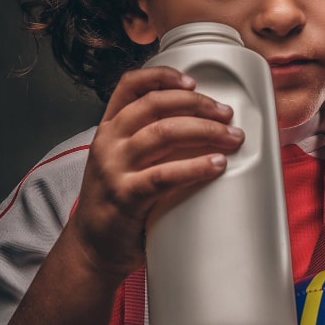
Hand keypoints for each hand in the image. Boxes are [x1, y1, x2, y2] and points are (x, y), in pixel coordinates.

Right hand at [67, 66, 243, 278]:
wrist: (92, 247)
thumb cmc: (117, 202)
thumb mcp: (122, 161)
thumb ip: (148, 142)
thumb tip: (204, 126)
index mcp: (108, 128)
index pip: (130, 85)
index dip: (162, 76)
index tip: (193, 81)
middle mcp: (108, 142)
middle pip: (155, 104)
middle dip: (197, 104)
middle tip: (226, 114)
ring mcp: (114, 168)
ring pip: (164, 133)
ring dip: (205, 131)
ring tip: (232, 138)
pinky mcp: (126, 196)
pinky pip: (165, 175)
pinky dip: (196, 167)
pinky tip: (217, 165)